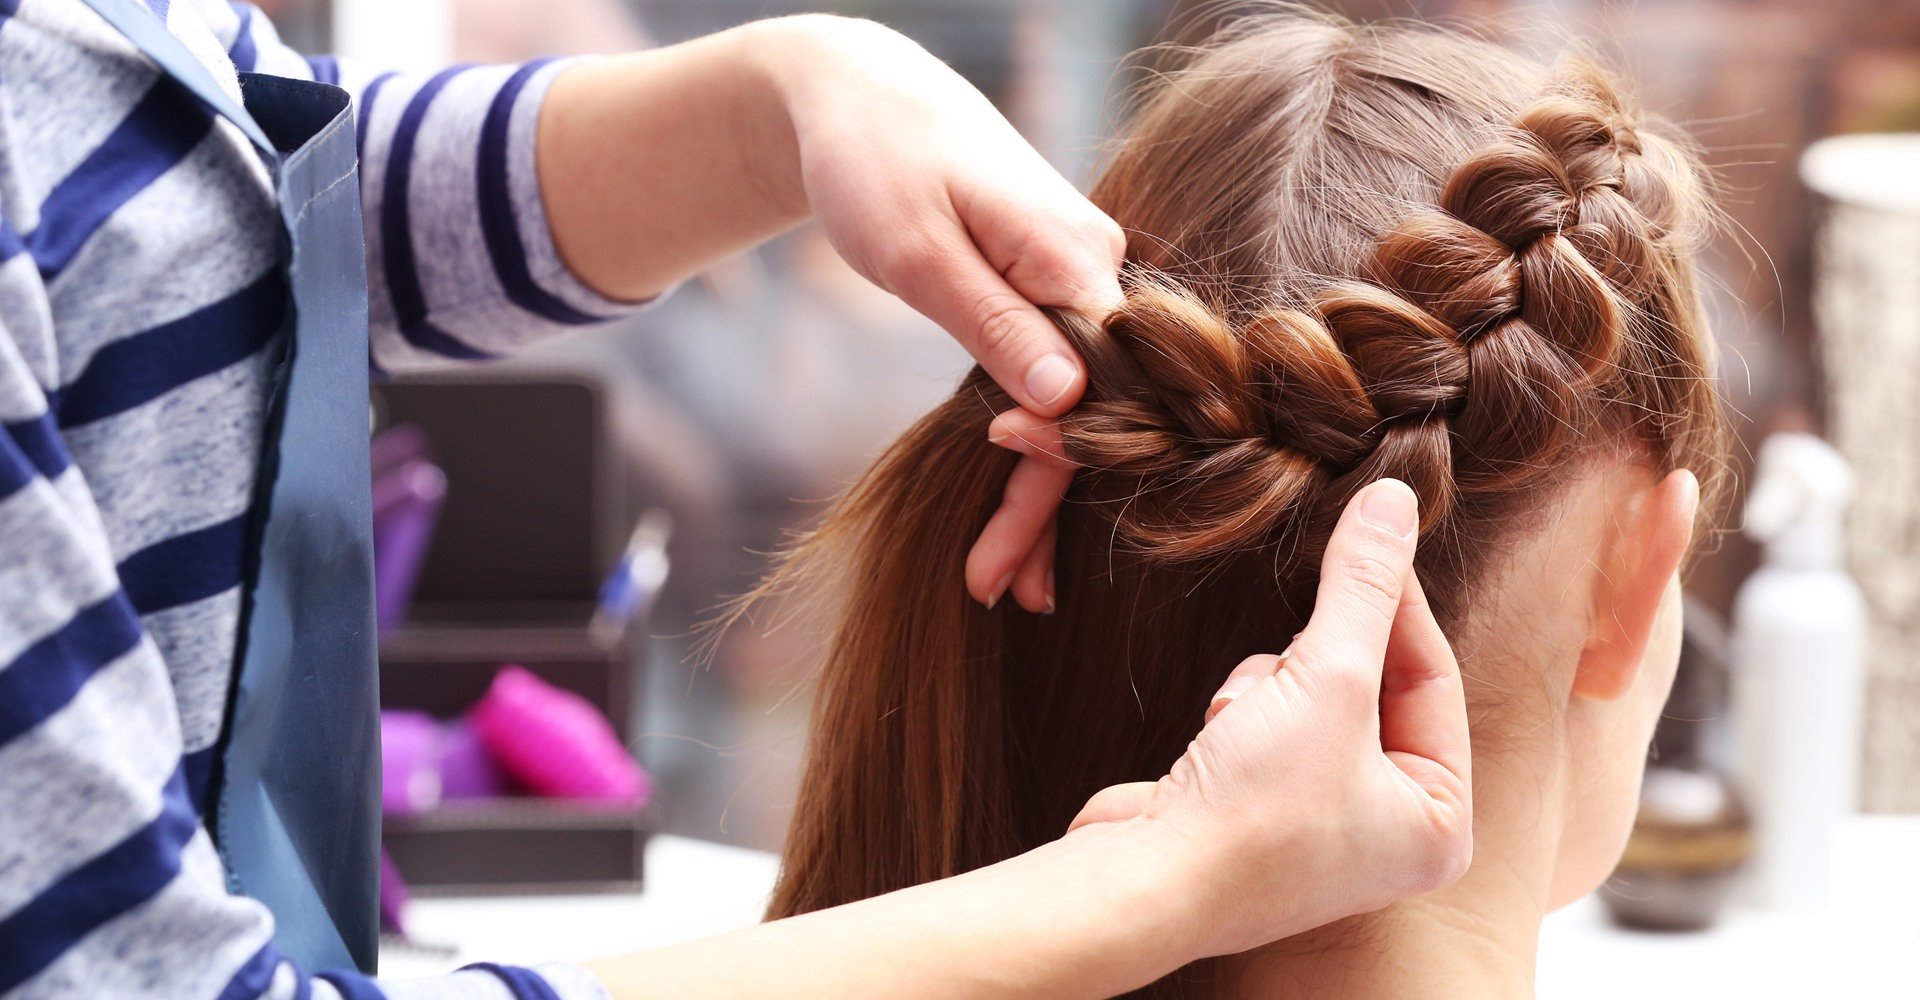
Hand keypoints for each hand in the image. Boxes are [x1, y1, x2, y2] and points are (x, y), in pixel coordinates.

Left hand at [758, 16, 1120, 611]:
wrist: (860, 96)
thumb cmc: (876, 165)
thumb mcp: (920, 252)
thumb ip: (996, 325)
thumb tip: (1069, 400)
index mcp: (1077, 258)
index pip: (1101, 391)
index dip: (1056, 473)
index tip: (1001, 545)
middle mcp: (1098, 267)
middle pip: (1095, 408)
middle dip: (1044, 508)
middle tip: (999, 594)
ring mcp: (1076, 277)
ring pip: (1077, 400)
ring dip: (1039, 488)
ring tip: (1002, 579)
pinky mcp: (1050, 286)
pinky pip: (1056, 373)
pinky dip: (1035, 437)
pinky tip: (1017, 497)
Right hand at [1065, 479, 1473, 957]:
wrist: (1145, 881)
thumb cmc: (1255, 810)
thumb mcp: (1328, 679)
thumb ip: (1363, 586)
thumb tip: (1395, 501)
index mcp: (1440, 824)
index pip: (1434, 678)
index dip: (1396, 603)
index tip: (1368, 535)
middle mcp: (1389, 833)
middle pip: (1373, 688)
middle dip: (1319, 660)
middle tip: (1294, 651)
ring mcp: (1320, 825)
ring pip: (1314, 698)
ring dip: (1272, 683)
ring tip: (1242, 712)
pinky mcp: (1258, 810)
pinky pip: (1269, 723)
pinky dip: (1242, 710)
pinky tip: (1218, 731)